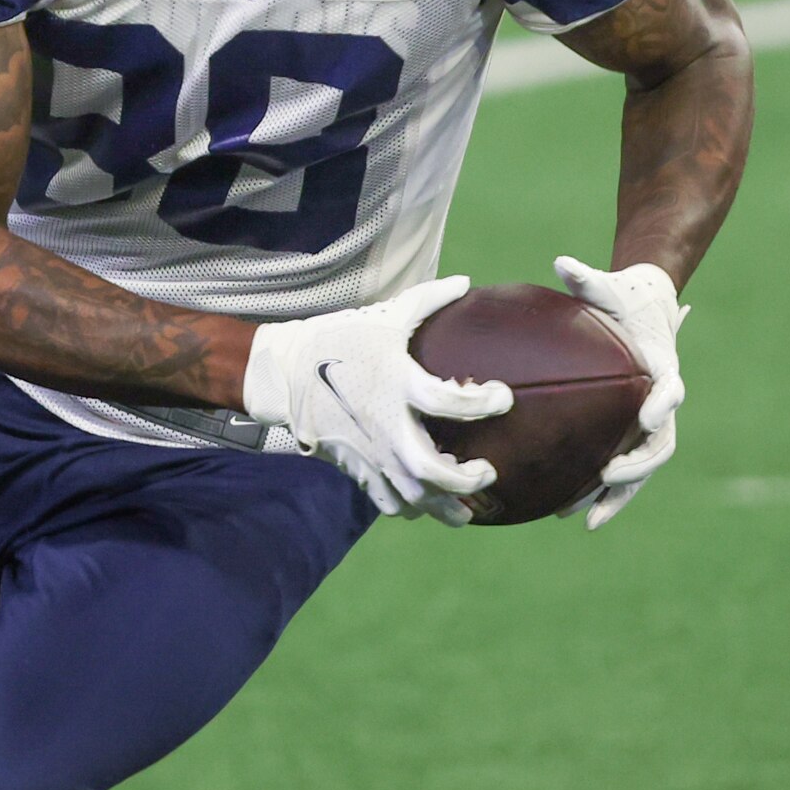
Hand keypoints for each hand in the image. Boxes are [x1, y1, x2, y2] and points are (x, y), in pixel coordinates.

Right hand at [244, 277, 512, 519]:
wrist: (285, 374)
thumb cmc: (339, 340)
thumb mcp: (385, 316)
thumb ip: (428, 300)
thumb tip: (465, 282)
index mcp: (397, 384)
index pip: (451, 403)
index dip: (484, 403)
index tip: (504, 397)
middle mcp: (386, 425)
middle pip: (432, 471)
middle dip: (466, 480)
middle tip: (488, 472)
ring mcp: (370, 451)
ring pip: (412, 497)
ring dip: (444, 507)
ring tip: (465, 507)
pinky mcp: (356, 467)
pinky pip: (387, 501)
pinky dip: (410, 507)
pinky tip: (425, 499)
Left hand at [554, 257, 687, 526]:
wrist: (648, 312)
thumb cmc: (627, 300)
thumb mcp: (611, 289)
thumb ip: (589, 279)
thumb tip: (560, 261)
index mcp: (661, 369)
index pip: (669, 390)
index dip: (661, 404)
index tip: (647, 416)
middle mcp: (662, 403)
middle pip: (660, 443)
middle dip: (637, 465)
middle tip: (608, 476)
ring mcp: (649, 425)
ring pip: (642, 469)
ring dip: (618, 497)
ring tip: (586, 519)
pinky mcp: (632, 437)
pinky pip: (622, 472)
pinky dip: (602, 497)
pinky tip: (571, 514)